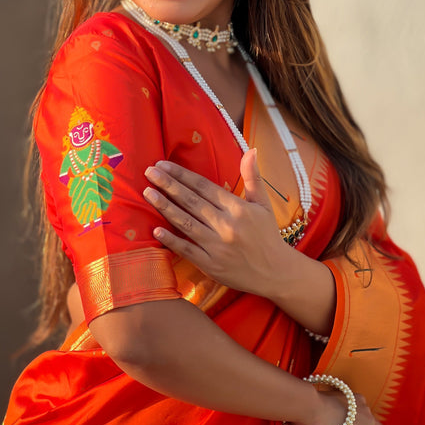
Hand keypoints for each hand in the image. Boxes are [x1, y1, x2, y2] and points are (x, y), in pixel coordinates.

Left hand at [143, 149, 287, 296]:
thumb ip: (253, 177)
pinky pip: (187, 250)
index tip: (164, 164)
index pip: (204, 187)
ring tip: (148, 193)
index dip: (183, 175)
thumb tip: (251, 150)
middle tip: (149, 172)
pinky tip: (155, 229)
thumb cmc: (267, 236)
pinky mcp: (211, 265)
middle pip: (192, 201)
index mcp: (238, 208)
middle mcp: (227, 225)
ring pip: (186, 223)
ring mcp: (217, 246)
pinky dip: (171, 240)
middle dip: (168, 185)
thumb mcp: (264, 204)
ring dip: (165, 207)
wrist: (276, 273)